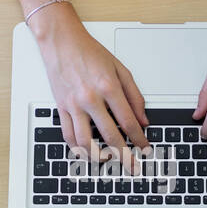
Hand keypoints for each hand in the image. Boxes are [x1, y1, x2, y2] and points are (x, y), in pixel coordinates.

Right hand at [35, 6, 148, 165]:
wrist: (61, 41)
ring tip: (108, 161)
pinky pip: (68, 135)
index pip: (128, 121)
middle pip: (110, 136)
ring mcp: (74, 105)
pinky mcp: (61, 107)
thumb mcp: (120, 69)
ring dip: (98, 156)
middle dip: (124, 155)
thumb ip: (134, 95)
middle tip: (131, 166)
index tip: (145, 148)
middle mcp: (91, 98)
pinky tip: (86, 152)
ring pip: (86, 141)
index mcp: (109, 87)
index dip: (139, 139)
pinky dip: (77, 148)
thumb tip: (143, 120)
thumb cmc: (89, 52)